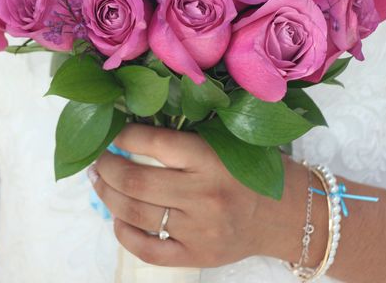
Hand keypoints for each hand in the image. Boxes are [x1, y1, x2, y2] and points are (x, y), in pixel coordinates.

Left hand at [90, 124, 309, 267]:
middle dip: (106, 166)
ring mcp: (198, 231)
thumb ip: (185, 137)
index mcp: (211, 160)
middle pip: (135, 180)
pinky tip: (117, 217)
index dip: (123, 135)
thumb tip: (132, 129)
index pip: (154, 142)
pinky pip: (147, 249)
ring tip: (99, 182)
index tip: (113, 131)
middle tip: (98, 159)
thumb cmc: (253, 171)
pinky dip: (124, 232)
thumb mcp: (225, 143)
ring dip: (107, 195)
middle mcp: (204, 196)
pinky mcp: (196, 257)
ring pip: (134, 213)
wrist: (288, 216)